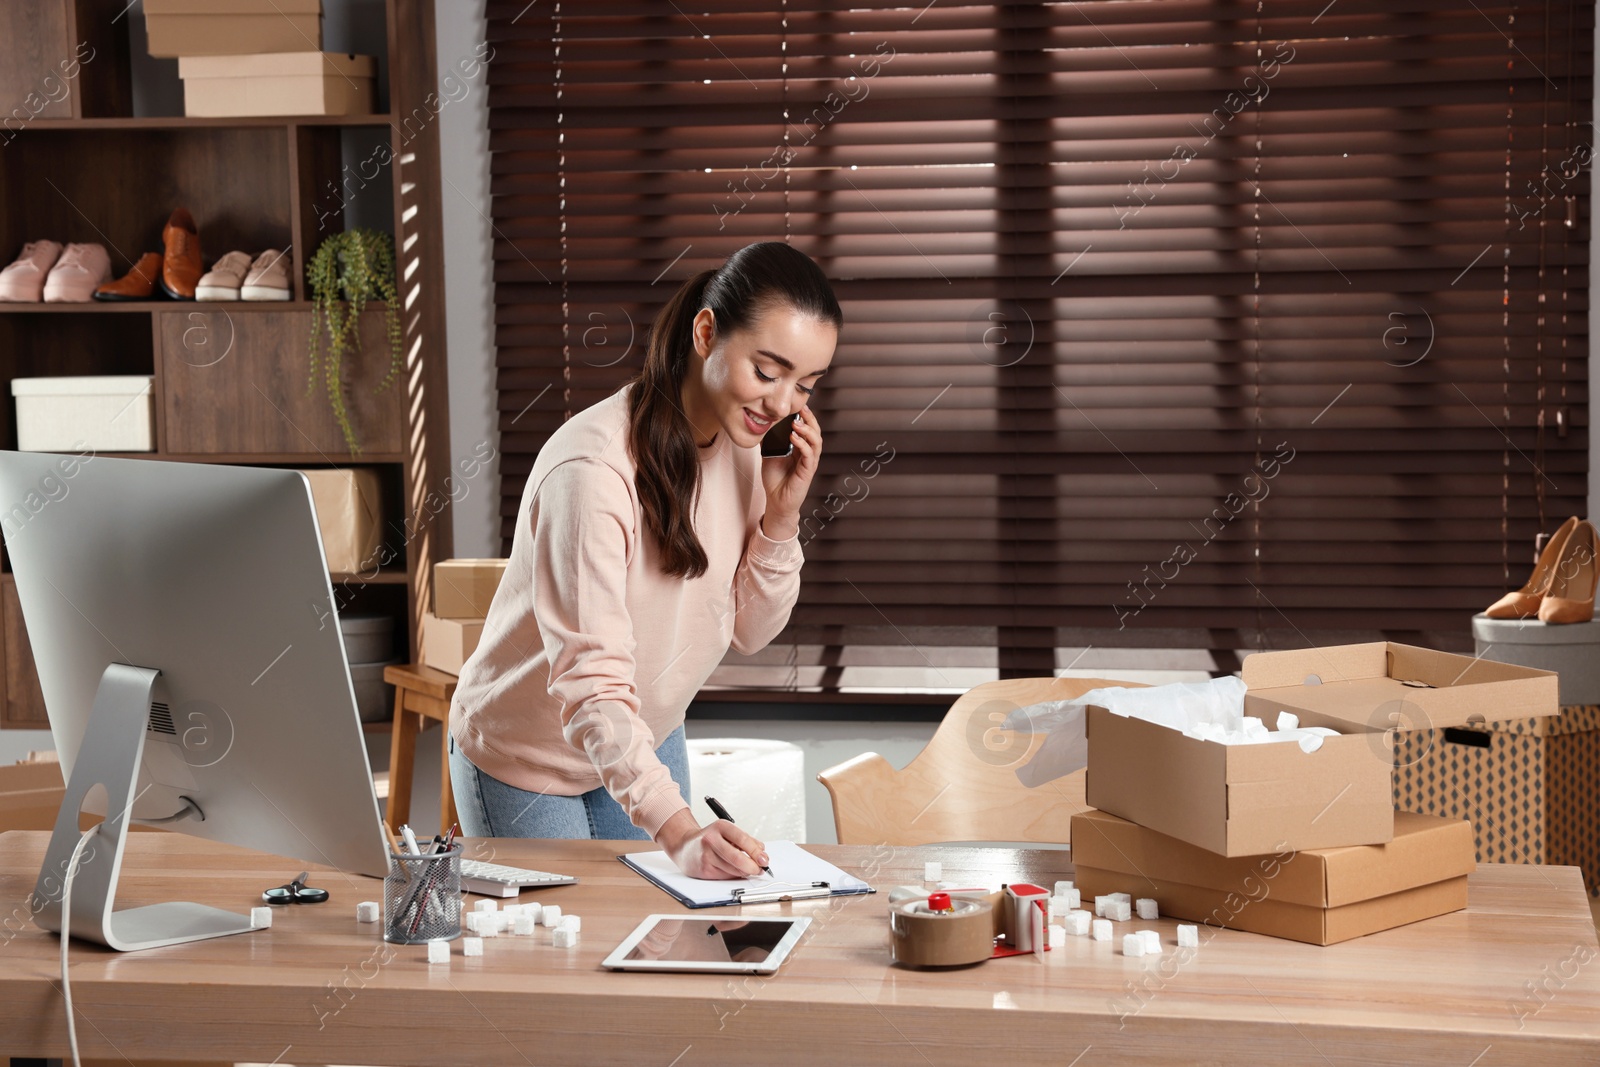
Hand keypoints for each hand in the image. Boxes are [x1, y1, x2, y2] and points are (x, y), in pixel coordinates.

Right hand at [656, 809, 768, 879]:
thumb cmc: (710, 839)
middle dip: (753, 867)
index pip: (743, 840)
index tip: (764, 859)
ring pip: (733, 870)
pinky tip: (735, 871)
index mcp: (720, 826)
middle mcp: (711, 840)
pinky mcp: (703, 870)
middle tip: (760, 869)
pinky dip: (734, 876)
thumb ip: (746, 841)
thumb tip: (762, 853)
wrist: (685, 847)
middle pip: (737, 858)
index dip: (756, 852)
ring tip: (750, 870)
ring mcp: (706, 856)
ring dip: (745, 873)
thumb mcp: (727, 832)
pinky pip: (725, 876)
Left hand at [760, 406, 821, 538]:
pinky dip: (803, 444)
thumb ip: (770, 440)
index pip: (808, 429)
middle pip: (816, 433)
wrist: (776, 501)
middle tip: (802, 409)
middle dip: (810, 419)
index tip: (799, 406)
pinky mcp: (807, 472)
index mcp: (801, 449)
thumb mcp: (769, 454)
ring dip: (808, 430)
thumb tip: (763, 424)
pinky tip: (794, 437)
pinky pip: (809, 456)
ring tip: (797, 423)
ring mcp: (809, 463)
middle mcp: (808, 454)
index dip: (806, 417)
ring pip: (816, 442)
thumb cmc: (775, 479)